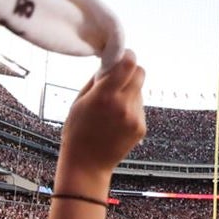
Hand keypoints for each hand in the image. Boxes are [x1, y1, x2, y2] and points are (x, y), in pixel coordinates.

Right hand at [58, 51, 146, 181]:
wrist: (87, 163)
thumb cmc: (78, 132)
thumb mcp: (79, 101)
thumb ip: (97, 80)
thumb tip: (110, 64)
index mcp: (105, 96)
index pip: (129, 64)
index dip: (127, 55)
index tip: (122, 55)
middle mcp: (123, 105)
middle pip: (141, 73)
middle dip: (131, 71)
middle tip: (119, 77)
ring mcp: (135, 117)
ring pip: (139, 91)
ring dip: (129, 91)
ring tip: (112, 106)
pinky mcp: (141, 127)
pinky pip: (139, 107)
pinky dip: (130, 107)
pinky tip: (116, 120)